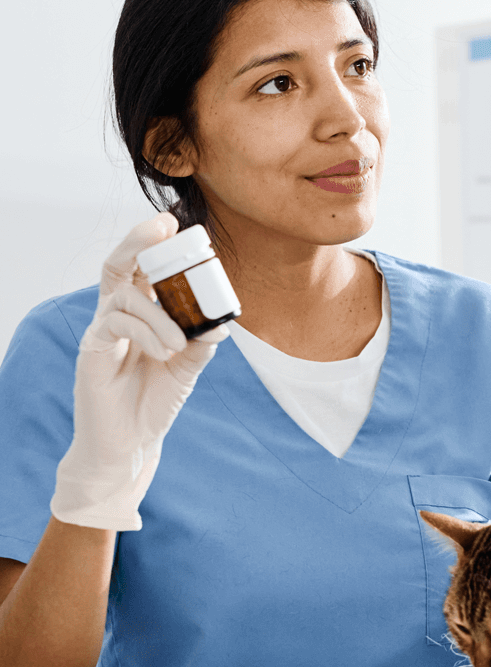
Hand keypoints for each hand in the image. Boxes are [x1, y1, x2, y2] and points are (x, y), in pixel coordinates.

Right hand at [51, 214, 227, 531]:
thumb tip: (222, 322)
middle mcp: (117, 314)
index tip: (179, 225)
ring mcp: (102, 330)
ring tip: (180, 343)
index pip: (144, 269)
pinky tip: (165, 352)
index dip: (157, 245)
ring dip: (159, 314)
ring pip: (124, 296)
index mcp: (141, 312)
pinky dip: (146, 332)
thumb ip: (202, 341)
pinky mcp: (92, 350)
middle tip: (162, 228)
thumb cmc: (156, 399)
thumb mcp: (188, 367)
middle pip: (119, 265)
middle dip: (139, 241)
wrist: (131, 441)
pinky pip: (115, 324)